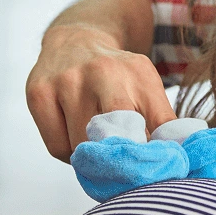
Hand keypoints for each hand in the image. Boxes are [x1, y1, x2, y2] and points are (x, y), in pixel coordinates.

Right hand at [26, 24, 176, 161]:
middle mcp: (103, 73)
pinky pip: (58, 147)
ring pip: (84, 147)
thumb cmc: (118, 77)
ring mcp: (67, 82)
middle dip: (123, 158)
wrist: (75, 43)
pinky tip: (76, 138)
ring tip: (99, 142)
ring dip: (94, 157)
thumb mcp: (148, 88)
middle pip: (116, 137)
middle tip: (128, 168)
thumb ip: (164, 122)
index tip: (163, 171)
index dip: (161, 153)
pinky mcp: (39, 94)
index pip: (158, 124)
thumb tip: (176, 160)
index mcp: (139, 74)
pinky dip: (71, 155)